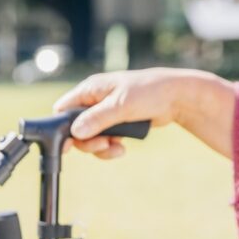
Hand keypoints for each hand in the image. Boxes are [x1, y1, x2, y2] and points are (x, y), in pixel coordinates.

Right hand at [55, 68, 237, 158]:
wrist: (177, 97)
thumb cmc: (149, 92)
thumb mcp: (121, 105)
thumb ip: (97, 119)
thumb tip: (75, 132)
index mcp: (90, 90)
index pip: (63, 109)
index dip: (62, 127)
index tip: (68, 144)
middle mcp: (94, 101)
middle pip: (76, 129)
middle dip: (88, 142)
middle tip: (104, 145)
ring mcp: (105, 113)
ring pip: (90, 138)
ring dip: (101, 147)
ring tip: (117, 148)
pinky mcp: (116, 124)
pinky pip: (104, 140)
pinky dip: (110, 148)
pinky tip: (122, 148)